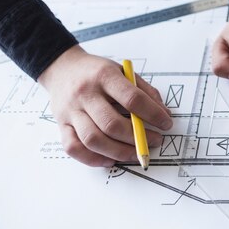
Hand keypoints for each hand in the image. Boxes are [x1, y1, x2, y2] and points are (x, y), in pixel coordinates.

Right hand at [38, 45, 172, 166]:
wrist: (62, 68)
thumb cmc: (97, 72)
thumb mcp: (123, 71)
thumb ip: (144, 91)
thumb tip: (164, 114)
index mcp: (104, 76)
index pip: (132, 99)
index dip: (153, 114)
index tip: (166, 123)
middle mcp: (85, 94)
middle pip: (112, 124)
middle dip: (138, 138)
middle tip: (155, 141)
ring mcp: (71, 111)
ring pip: (93, 139)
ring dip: (119, 152)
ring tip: (136, 153)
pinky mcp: (61, 125)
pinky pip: (74, 148)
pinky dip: (93, 159)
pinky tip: (110, 160)